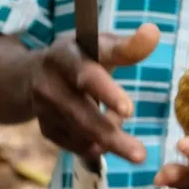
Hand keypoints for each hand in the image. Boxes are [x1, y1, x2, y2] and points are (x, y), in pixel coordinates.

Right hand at [31, 23, 159, 163]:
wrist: (35, 74)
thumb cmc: (81, 56)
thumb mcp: (101, 45)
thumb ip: (128, 46)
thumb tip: (154, 32)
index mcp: (64, 55)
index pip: (86, 75)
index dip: (107, 93)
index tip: (129, 112)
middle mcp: (48, 82)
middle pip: (81, 114)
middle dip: (111, 135)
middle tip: (140, 155)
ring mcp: (43, 108)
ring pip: (78, 134)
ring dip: (107, 142)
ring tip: (133, 148)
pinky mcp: (44, 128)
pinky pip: (73, 145)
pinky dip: (94, 147)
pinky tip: (106, 143)